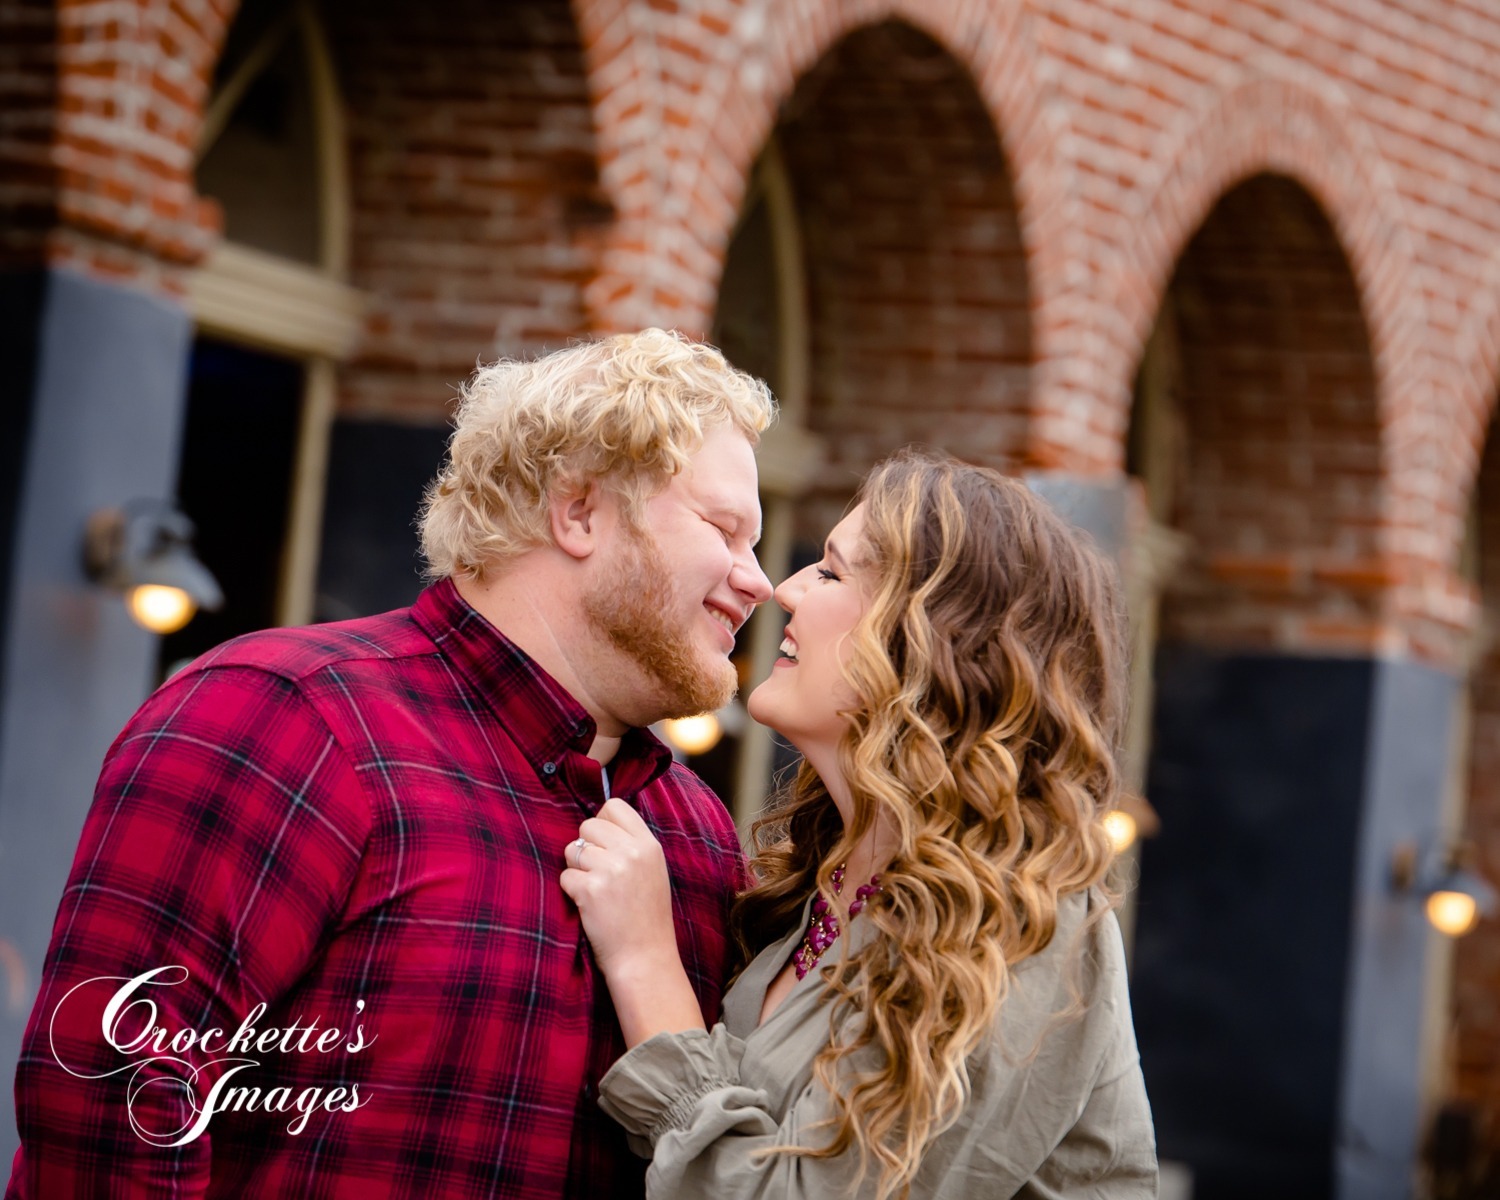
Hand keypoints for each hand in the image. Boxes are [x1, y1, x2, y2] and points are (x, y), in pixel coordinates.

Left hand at [559, 797, 678, 983]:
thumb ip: (631, 845)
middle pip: (588, 825)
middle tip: (597, 873)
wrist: (645, 959)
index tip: (604, 845)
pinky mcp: (590, 890)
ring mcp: (611, 870)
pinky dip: (571, 891)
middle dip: (586, 847)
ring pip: (573, 850)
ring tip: (595, 891)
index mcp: (649, 845)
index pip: (614, 806)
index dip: (602, 823)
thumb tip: (597, 824)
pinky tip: (589, 906)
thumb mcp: (652, 871)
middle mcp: (632, 853)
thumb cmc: (645, 918)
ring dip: (576, 869)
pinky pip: (565, 876)